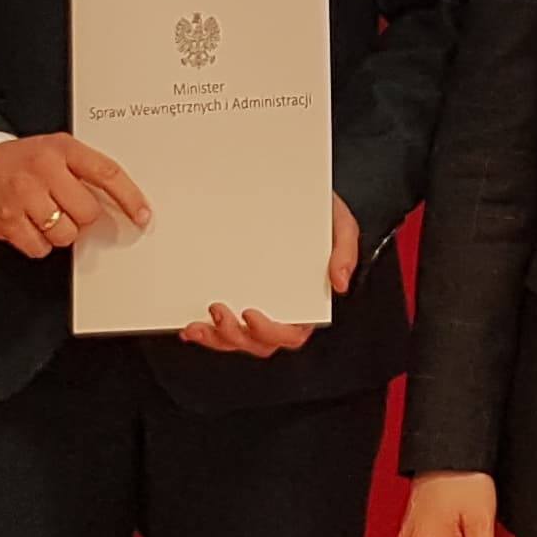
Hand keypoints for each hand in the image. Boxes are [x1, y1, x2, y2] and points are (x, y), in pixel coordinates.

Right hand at [0, 134, 151, 257]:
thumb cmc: (18, 161)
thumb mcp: (53, 151)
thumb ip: (82, 170)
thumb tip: (120, 203)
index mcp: (62, 149)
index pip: (107, 173)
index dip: (130, 198)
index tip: (142, 215)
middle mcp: (44, 169)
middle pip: (88, 212)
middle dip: (81, 218)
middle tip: (65, 209)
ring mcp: (24, 195)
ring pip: (66, 234)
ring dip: (59, 232)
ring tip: (43, 216)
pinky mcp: (8, 219)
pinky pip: (40, 247)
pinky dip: (38, 244)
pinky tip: (28, 226)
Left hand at [179, 202, 360, 356]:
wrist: (295, 193)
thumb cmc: (320, 213)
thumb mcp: (339, 224)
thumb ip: (345, 251)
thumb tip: (339, 283)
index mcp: (307, 302)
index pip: (291, 333)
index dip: (270, 332)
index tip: (251, 314)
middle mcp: (280, 310)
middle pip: (258, 343)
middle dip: (235, 335)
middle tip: (218, 311)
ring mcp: (256, 305)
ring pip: (236, 339)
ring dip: (216, 338)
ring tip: (197, 326)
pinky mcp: (235, 295)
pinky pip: (219, 324)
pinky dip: (205, 330)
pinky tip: (191, 325)